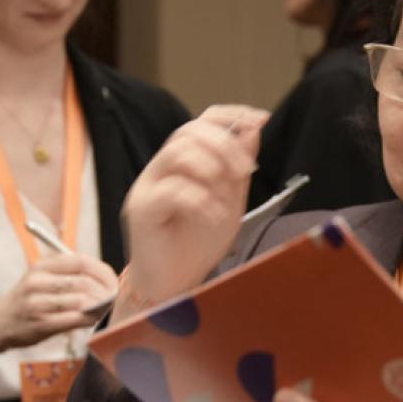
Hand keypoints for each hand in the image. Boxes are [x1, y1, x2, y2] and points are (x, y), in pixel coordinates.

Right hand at [0, 252, 117, 350]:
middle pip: (84, 282)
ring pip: (82, 302)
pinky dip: (90, 319)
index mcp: (41, 266)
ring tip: (104, 307)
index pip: (81, 261)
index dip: (103, 271)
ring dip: (99, 306)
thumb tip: (106, 277)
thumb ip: (68, 273)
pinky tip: (93, 318)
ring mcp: (38, 304)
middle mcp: (38, 282)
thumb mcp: (41, 277)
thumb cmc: (28, 299)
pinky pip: (75, 320)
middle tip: (113, 297)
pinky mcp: (41, 324)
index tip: (113, 280)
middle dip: (105, 291)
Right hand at [121, 105, 268, 307]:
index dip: (230, 115)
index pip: (200, 122)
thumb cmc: (197, 244)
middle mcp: (160, 170)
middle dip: (224, 146)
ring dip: (211, 169)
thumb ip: (238, 168)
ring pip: (176, 154)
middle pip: (187, 132)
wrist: (175, 286)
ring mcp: (147, 188)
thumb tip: (252, 129)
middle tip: (246, 170)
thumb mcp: (229, 201)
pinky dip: (200, 200)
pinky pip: (171, 191)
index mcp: (182, 164)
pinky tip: (213, 217)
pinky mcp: (141, 211)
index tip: (261, 118)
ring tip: (226, 196)